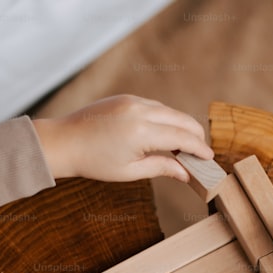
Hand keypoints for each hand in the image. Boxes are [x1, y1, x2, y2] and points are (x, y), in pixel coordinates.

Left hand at [32, 94, 213, 181]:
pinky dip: (165, 118)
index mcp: (142, 132)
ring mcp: (133, 101)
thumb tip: (185, 173)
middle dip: (195, 135)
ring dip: (180, 126)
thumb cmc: (94, 162)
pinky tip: (164, 133)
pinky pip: (154, 106)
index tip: (209, 158)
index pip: (182, 137)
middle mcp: (140, 111)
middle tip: (201, 153)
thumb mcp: (130, 172)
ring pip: (169, 111)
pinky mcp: (126, 98)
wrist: (63, 142)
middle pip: (181, 119)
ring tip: (183, 146)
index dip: (199, 149)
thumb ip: (162, 168)